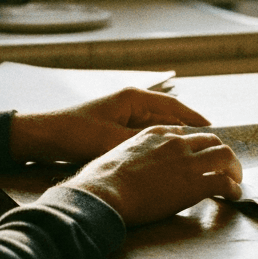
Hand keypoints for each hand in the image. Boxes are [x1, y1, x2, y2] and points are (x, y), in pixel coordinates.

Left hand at [9, 87, 210, 164]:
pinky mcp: (113, 130)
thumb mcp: (113, 140)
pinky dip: (155, 146)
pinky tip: (164, 160)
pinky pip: (143, 137)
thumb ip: (144, 144)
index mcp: (133, 98)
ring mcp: (121, 116)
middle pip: (168, 117)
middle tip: (208, 147)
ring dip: (171, 140)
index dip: (195, 118)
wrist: (42, 138)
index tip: (214, 131)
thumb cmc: (76, 133)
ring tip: (192, 155)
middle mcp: (130, 104)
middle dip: (187, 131)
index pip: (174, 106)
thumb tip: (174, 151)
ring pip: (156, 128)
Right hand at [65, 125, 242, 226]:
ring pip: (225, 155)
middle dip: (221, 152)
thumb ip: (130, 153)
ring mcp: (187, 162)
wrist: (103, 194)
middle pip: (211, 140)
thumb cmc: (100, 181)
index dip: (196, 144)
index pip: (185, 133)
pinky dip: (233, 188)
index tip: (200, 154)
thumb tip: (128, 163)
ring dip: (234, 168)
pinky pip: (224, 182)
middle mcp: (175, 143)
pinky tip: (235, 196)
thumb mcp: (114, 154)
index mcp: (155, 135)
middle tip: (226, 167)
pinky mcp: (195, 184)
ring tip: (236, 180)